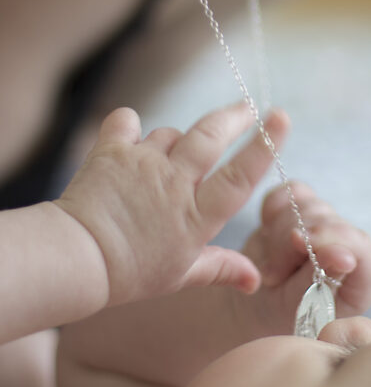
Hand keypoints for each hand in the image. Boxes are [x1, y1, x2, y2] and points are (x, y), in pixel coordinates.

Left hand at [55, 103, 288, 305]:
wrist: (76, 259)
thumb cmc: (130, 273)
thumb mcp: (180, 276)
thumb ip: (221, 268)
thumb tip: (255, 279)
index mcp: (196, 215)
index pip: (239, 176)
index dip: (263, 145)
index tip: (279, 117)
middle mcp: (174, 183)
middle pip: (211, 136)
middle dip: (235, 116)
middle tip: (248, 107)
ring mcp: (143, 164)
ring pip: (171, 133)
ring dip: (176, 140)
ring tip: (170, 156)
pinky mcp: (113, 151)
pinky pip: (127, 122)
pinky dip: (130, 126)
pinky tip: (130, 135)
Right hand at [231, 181, 370, 339]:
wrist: (251, 309)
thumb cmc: (278, 318)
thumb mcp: (297, 309)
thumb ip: (319, 282)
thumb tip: (345, 256)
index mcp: (358, 280)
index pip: (361, 248)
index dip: (336, 240)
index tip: (303, 244)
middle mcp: (346, 248)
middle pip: (332, 223)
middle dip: (296, 244)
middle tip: (273, 275)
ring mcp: (323, 226)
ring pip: (309, 206)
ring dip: (280, 234)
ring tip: (269, 268)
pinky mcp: (299, 210)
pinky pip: (289, 193)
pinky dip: (273, 210)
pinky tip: (265, 236)